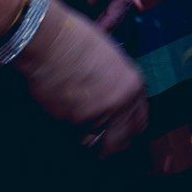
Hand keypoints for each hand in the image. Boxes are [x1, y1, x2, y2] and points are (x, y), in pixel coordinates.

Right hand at [9, 0, 148, 156]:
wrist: (51, 43)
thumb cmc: (79, 41)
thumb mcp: (112, 60)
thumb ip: (119, 85)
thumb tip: (115, 104)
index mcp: (133, 86)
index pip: (140, 121)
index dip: (131, 131)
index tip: (125, 136)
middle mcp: (118, 104)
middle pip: (119, 142)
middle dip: (111, 147)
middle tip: (103, 150)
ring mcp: (94, 114)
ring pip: (90, 136)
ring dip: (84, 131)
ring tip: (74, 107)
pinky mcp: (69, 121)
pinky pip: (69, 128)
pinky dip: (65, 121)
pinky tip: (60, 99)